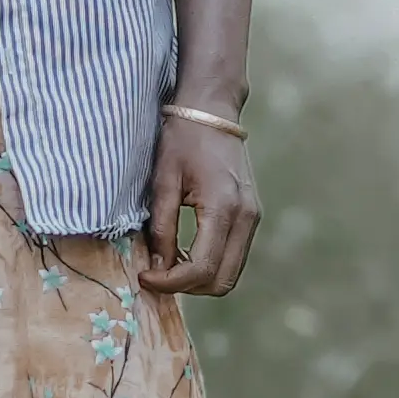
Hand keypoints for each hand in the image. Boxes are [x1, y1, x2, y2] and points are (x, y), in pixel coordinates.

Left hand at [141, 103, 262, 302]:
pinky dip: (210, 265)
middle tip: (157, 274)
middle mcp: (246, 217)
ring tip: (169, 264)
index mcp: (223, 207)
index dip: (171, 282)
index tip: (145, 277)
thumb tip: (157, 266)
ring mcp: (253, 217)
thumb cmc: (182, 139)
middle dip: (187, 287)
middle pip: (222, 280)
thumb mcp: (163, 181)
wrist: (212, 111)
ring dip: (200, 279)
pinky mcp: (252, 215)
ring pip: (231, 274)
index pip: (201, 267)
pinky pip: (233, 257)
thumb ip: (161, 228)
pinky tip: (186, 252)